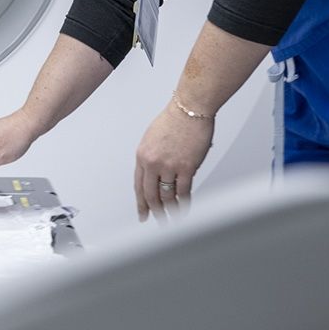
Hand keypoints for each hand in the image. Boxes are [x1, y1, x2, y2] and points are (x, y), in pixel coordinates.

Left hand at [134, 102, 213, 221]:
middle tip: (158, 221)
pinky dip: (184, 203)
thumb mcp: (152, 138)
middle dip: (154, 211)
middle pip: (150, 194)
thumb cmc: (174, 119)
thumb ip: (152, 157)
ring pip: (167, 196)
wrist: (190, 108)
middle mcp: (153, 162)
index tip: (142, 214)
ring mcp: (169, 166)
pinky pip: (183, 191)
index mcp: (142, 155)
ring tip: (172, 219)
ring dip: (169, 210)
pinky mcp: (186, 167)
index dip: (141, 203)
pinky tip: (185, 209)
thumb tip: (155, 174)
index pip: (138, 185)